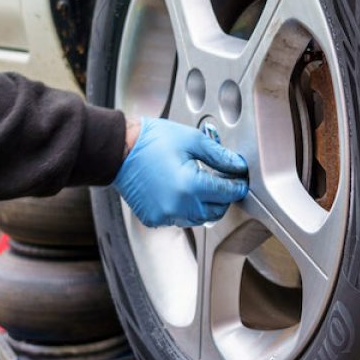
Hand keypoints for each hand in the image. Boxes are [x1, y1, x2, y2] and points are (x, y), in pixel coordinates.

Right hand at [114, 118, 248, 226]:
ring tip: (200, 185)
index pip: (226, 193)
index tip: (240, 180)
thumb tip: (237, 166)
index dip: (237, 186)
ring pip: (199, 219)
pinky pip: (179, 219)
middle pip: (216, 211)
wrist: (118, 151)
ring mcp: (165, 216)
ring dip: (205, 205)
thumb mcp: (191, 140)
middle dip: (223, 197)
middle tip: (221, 181)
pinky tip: (181, 192)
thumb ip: (219, 156)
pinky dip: (185, 209)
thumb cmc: (151, 141)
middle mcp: (178, 207)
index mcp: (190, 186)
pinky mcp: (154, 219)